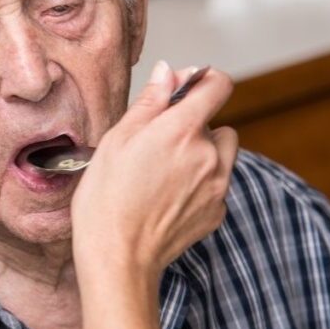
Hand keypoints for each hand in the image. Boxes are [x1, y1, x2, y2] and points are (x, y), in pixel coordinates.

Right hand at [71, 60, 237, 280]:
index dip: (204, 82)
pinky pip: (218, 184)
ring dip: (204, 154)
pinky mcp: (217, 211)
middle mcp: (209, 155)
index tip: (188, 89)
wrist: (116, 256)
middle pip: (217, 124)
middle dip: (193, 128)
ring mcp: (218, 185)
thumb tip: (169, 71)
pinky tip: (169, 197)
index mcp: (182, 129)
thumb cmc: (106, 197)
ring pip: (223, 154)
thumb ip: (150, 101)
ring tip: (166, 172)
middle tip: (157, 147)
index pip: (218, 86)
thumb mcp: (117, 139)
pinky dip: (201, 184)